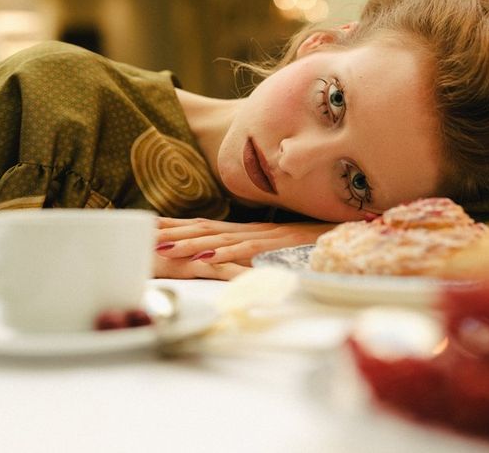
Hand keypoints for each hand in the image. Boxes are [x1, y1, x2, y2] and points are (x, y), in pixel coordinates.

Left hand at [153, 217, 335, 279]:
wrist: (346, 232)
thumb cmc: (312, 242)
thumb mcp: (277, 248)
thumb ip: (255, 252)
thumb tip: (233, 263)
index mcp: (247, 229)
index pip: (205, 225)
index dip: (176, 226)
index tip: (148, 228)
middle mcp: (251, 228)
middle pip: (205, 228)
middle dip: (172, 233)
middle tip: (142, 237)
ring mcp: (264, 236)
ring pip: (221, 238)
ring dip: (190, 243)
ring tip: (164, 249)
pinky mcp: (278, 245)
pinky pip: (248, 249)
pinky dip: (225, 254)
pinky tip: (205, 260)